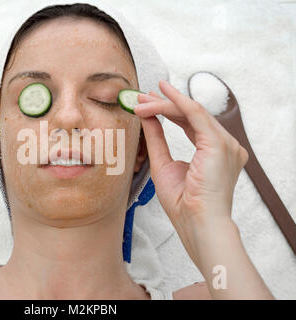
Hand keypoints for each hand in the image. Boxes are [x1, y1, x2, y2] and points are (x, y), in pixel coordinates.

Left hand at [134, 80, 247, 261]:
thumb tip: (147, 117)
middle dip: (164, 103)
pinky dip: (176, 103)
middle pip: (192, 115)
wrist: (196, 223)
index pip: (191, 124)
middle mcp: (225, 145)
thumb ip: (157, 138)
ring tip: (142, 99)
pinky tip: (160, 97)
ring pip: (192, 112)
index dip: (170, 111)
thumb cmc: (183, 204)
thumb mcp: (162, 164)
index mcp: (215, 153)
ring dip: (164, 104)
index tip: (149, 103)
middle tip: (142, 96)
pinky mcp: (219, 143)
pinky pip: (195, 114)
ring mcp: (226, 143)